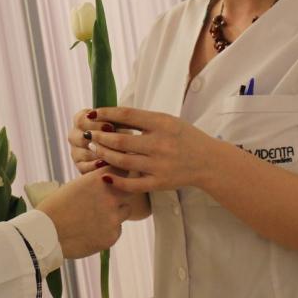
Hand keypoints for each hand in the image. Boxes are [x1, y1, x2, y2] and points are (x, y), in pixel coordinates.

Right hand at [34, 167, 131, 258]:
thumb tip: (107, 183)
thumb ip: (94, 184)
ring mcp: (114, 217)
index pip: (120, 170)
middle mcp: (110, 196)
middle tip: (103, 201)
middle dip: (119, 194)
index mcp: (99, 179)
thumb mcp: (74, 187)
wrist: (45, 235)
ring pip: (125, 211)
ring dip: (115, 213)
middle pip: (127, 190)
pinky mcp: (113, 236)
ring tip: (94, 218)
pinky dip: (107, 230)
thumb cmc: (54, 209)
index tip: (112, 180)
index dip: (117, 175)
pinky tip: (90, 232)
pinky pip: (117, 229)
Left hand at [80, 106, 223, 193]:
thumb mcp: (168, 121)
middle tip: (89, 135)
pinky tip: (104, 174)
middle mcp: (161, 144)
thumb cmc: (184, 137)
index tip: (93, 113)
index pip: (128, 115)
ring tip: (95, 149)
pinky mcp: (159, 182)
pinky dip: (116, 180)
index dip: (106, 113)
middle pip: (121, 140)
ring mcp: (159, 165)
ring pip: (123, 161)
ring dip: (104, 155)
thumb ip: (143, 119)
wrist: (208, 161)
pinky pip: (132, 183)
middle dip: (100, 137)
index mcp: (163, 124)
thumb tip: (113, 115)